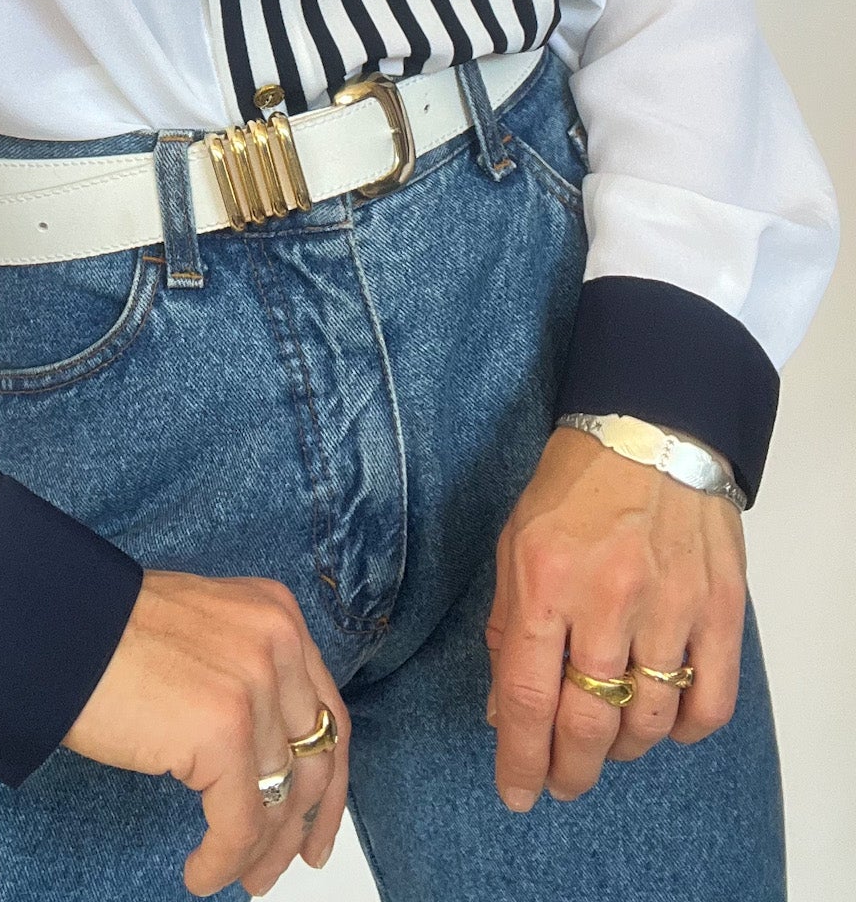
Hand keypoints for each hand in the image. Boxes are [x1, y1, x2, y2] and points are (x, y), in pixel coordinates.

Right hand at [63, 569, 350, 896]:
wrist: (56, 628)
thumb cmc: (107, 631)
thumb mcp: (203, 630)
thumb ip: (244, 669)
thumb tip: (265, 753)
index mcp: (275, 614)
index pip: (327, 713)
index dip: (327, 782)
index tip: (317, 823)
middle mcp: (276, 643)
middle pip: (315, 758)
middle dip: (301, 824)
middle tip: (281, 865)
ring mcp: (253, 684)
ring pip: (280, 797)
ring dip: (259, 850)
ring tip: (236, 876)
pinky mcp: (223, 729)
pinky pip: (239, 821)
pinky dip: (223, 859)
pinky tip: (200, 873)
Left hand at [485, 426, 747, 810]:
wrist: (652, 430)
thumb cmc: (574, 485)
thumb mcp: (515, 542)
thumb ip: (506, 625)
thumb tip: (501, 708)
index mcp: (545, 579)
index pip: (526, 694)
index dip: (519, 756)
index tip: (517, 791)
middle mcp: (608, 598)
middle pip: (589, 721)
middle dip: (570, 769)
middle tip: (561, 782)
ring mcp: (671, 606)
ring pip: (650, 721)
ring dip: (624, 750)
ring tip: (606, 744)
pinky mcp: (720, 610)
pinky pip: (710, 701)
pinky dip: (687, 729)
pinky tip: (665, 723)